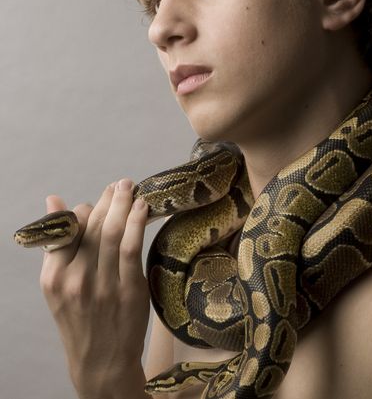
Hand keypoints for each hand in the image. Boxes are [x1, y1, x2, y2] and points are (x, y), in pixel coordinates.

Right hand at [40, 179, 149, 398]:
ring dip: (122, 203)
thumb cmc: (81, 319)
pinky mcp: (129, 291)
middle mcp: (75, 280)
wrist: (101, 363)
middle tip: (120, 184)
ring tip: (130, 187)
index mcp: (54, 277)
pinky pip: (130, 248)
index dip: (85, 209)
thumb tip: (54, 199)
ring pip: (111, 232)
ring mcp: (103, 286)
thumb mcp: (57, 286)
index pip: (68, 229)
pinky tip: (142, 208)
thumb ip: (58, 244)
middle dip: (107, 199)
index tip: (100, 198)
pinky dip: (136, 223)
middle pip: (91, 226)